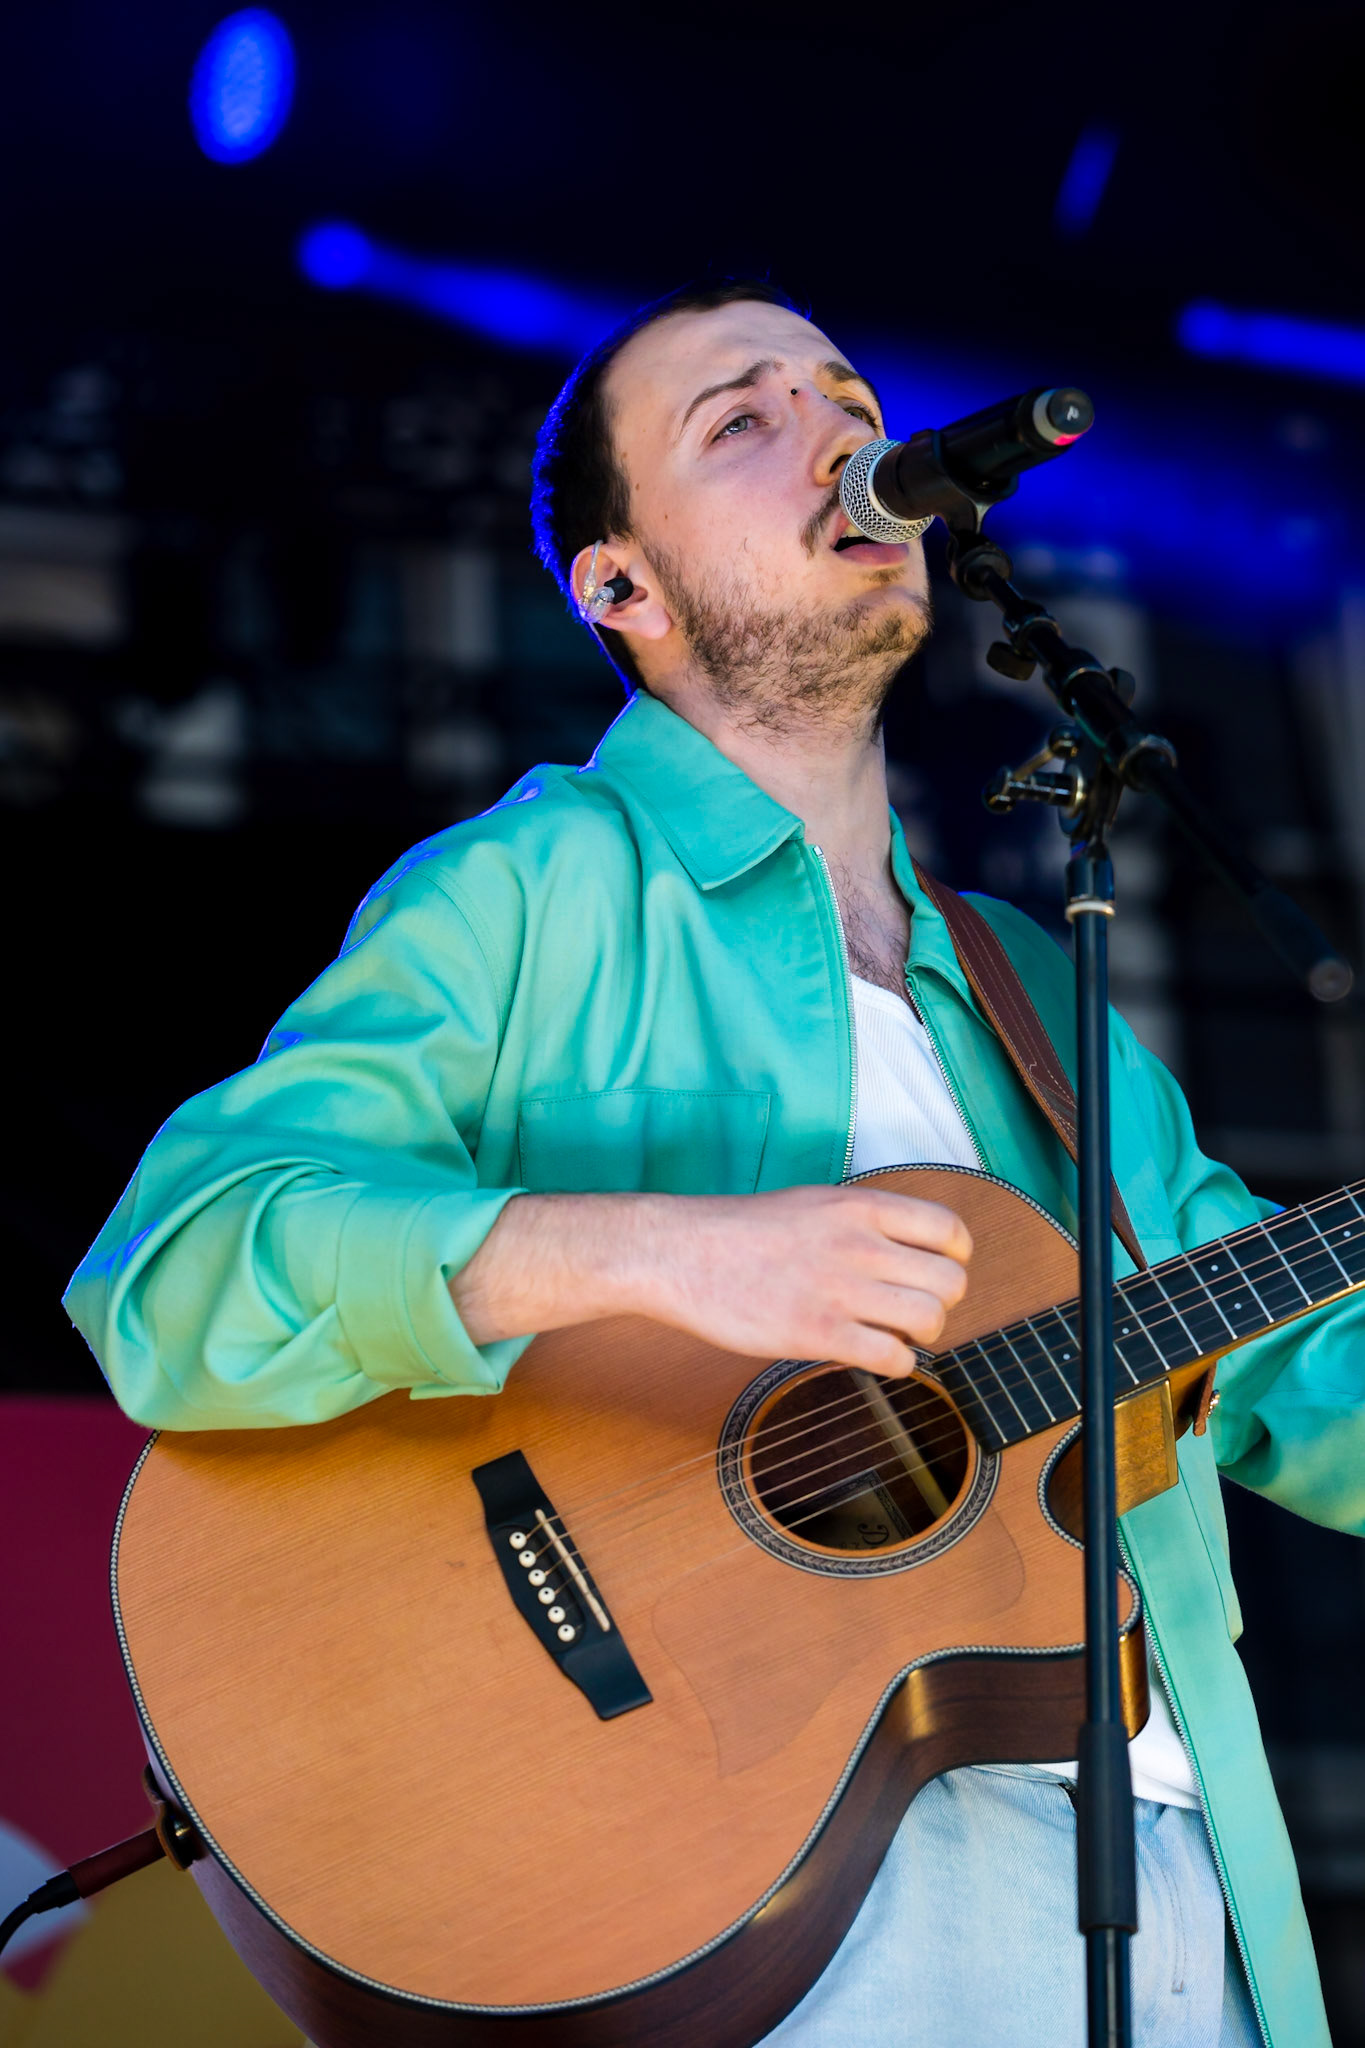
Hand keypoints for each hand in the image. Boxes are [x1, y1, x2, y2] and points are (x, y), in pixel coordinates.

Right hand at [453, 1184, 970, 1377]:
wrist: (681, 1253)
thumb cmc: (741, 1231)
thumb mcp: (812, 1202)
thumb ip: (863, 1222)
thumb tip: (908, 1252)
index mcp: (859, 1206)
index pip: (950, 1230)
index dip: (956, 1258)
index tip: (937, 1271)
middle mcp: (858, 1244)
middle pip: (951, 1282)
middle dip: (943, 1303)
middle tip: (915, 1310)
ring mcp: (839, 1290)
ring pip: (931, 1320)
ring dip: (922, 1335)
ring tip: (894, 1334)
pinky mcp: (817, 1334)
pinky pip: (894, 1358)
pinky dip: (898, 1364)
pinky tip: (875, 1355)